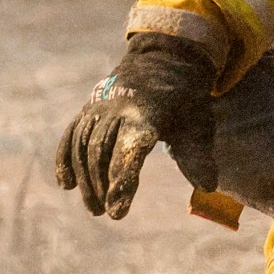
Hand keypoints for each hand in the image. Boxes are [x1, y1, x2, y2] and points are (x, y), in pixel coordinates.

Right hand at [56, 34, 218, 218]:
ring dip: (85, 179)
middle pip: (101, 152)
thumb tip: (208, 186)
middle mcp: (118, 109)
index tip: (118, 212)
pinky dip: (65, 159)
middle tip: (106, 213)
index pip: (130, 150)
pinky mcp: (89, 108)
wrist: (164, 60)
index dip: (122, 182)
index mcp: (148, 112)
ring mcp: (99, 107)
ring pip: (84, 146)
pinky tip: (66, 184)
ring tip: (94, 208)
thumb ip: (197, 155)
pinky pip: (71, 135)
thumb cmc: (185, 99)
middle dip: (101, 185)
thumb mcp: (198, 123)